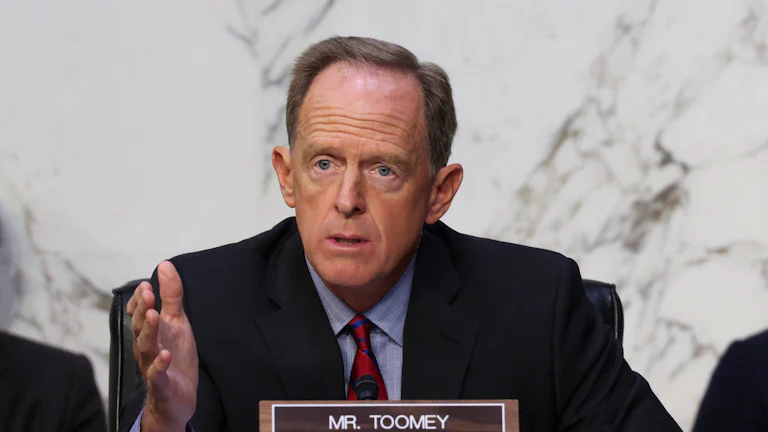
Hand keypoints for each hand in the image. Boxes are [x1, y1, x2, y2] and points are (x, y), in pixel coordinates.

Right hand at [127, 261, 198, 430]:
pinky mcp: (161, 383)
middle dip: (143, 310)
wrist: (178, 395)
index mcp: (151, 330)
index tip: (146, 285)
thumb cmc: (175, 355)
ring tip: (154, 316)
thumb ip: (172, 295)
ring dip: (148, 331)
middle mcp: (147, 346)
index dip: (141, 300)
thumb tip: (166, 265)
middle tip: (149, 295)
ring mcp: (152, 364)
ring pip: (145, 347)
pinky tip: (165, 354)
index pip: (139, 312)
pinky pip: (157, 374)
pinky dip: (159, 364)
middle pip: (139, 326)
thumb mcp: (177, 321)